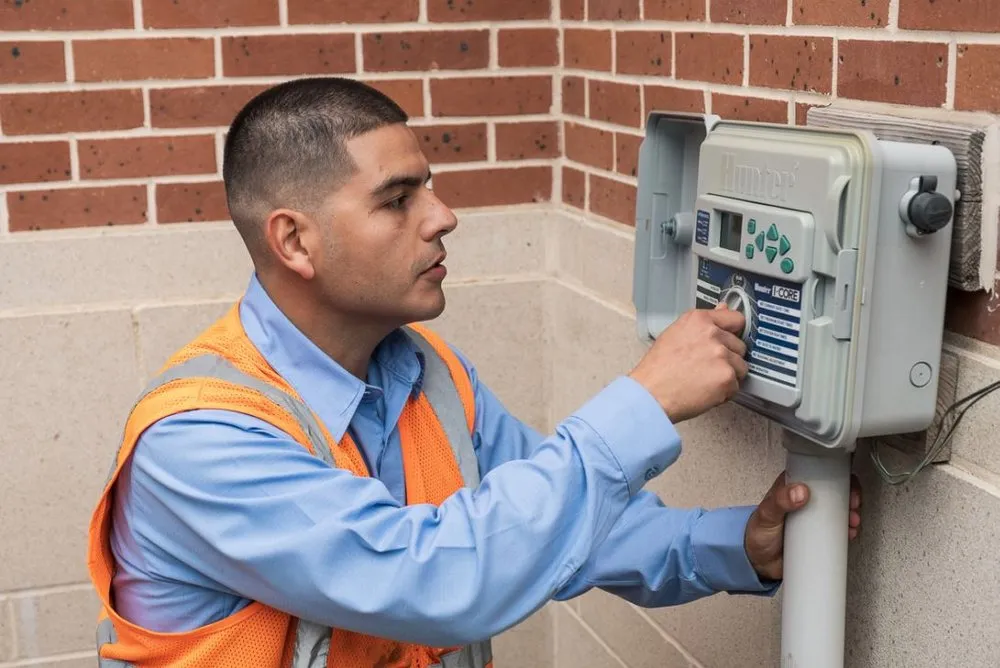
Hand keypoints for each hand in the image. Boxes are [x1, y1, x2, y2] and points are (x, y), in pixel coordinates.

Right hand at [629, 305, 748, 422]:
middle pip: (739, 346)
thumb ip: (703, 323)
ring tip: (704, 381)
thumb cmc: (657, 368)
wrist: (650, 394)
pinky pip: (735, 386)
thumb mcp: (675, 335)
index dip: (733, 332)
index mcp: (699, 320)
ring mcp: (722, 355)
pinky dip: (724, 392)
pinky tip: (705, 391)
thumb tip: (723, 309)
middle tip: (706, 368)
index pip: (736, 319)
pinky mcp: (727, 376)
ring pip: (740, 367)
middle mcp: (713, 334)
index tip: (728, 341)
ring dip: (727, 376)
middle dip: (728, 358)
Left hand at [744, 472, 862, 580]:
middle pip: (834, 491)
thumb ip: (780, 501)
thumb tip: (801, 491)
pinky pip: (837, 529)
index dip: (837, 476)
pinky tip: (852, 533)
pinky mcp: (818, 534)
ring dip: (852, 513)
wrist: (758, 561)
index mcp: (792, 486)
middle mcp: (806, 499)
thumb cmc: (758, 532)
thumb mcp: (767, 514)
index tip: (847, 485)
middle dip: (849, 496)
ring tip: (853, 523)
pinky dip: (848, 530)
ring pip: (839, 510)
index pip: (818, 473)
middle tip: (853, 506)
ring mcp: (813, 517)